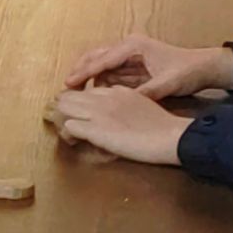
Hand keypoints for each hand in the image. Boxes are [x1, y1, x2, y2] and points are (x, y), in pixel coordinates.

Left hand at [49, 86, 192, 165]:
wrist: (170, 136)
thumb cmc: (162, 126)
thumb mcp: (141, 104)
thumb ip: (124, 102)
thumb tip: (114, 110)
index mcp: (115, 91)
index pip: (87, 91)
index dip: (81, 103)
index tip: (82, 114)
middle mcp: (102, 98)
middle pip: (69, 96)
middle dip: (65, 109)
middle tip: (70, 122)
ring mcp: (96, 112)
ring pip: (63, 107)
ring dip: (63, 119)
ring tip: (70, 133)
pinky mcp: (94, 129)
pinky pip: (68, 127)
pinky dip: (68, 134)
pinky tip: (74, 141)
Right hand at [65, 36, 232, 97]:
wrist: (206, 67)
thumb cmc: (187, 71)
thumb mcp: (166, 84)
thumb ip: (144, 92)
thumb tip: (122, 102)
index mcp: (133, 46)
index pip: (102, 59)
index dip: (85, 72)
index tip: (70, 83)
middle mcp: (128, 47)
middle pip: (96, 56)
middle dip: (81, 69)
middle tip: (67, 86)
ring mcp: (131, 54)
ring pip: (102, 63)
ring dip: (90, 74)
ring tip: (77, 90)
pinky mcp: (134, 63)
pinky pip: (112, 70)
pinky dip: (101, 78)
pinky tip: (95, 90)